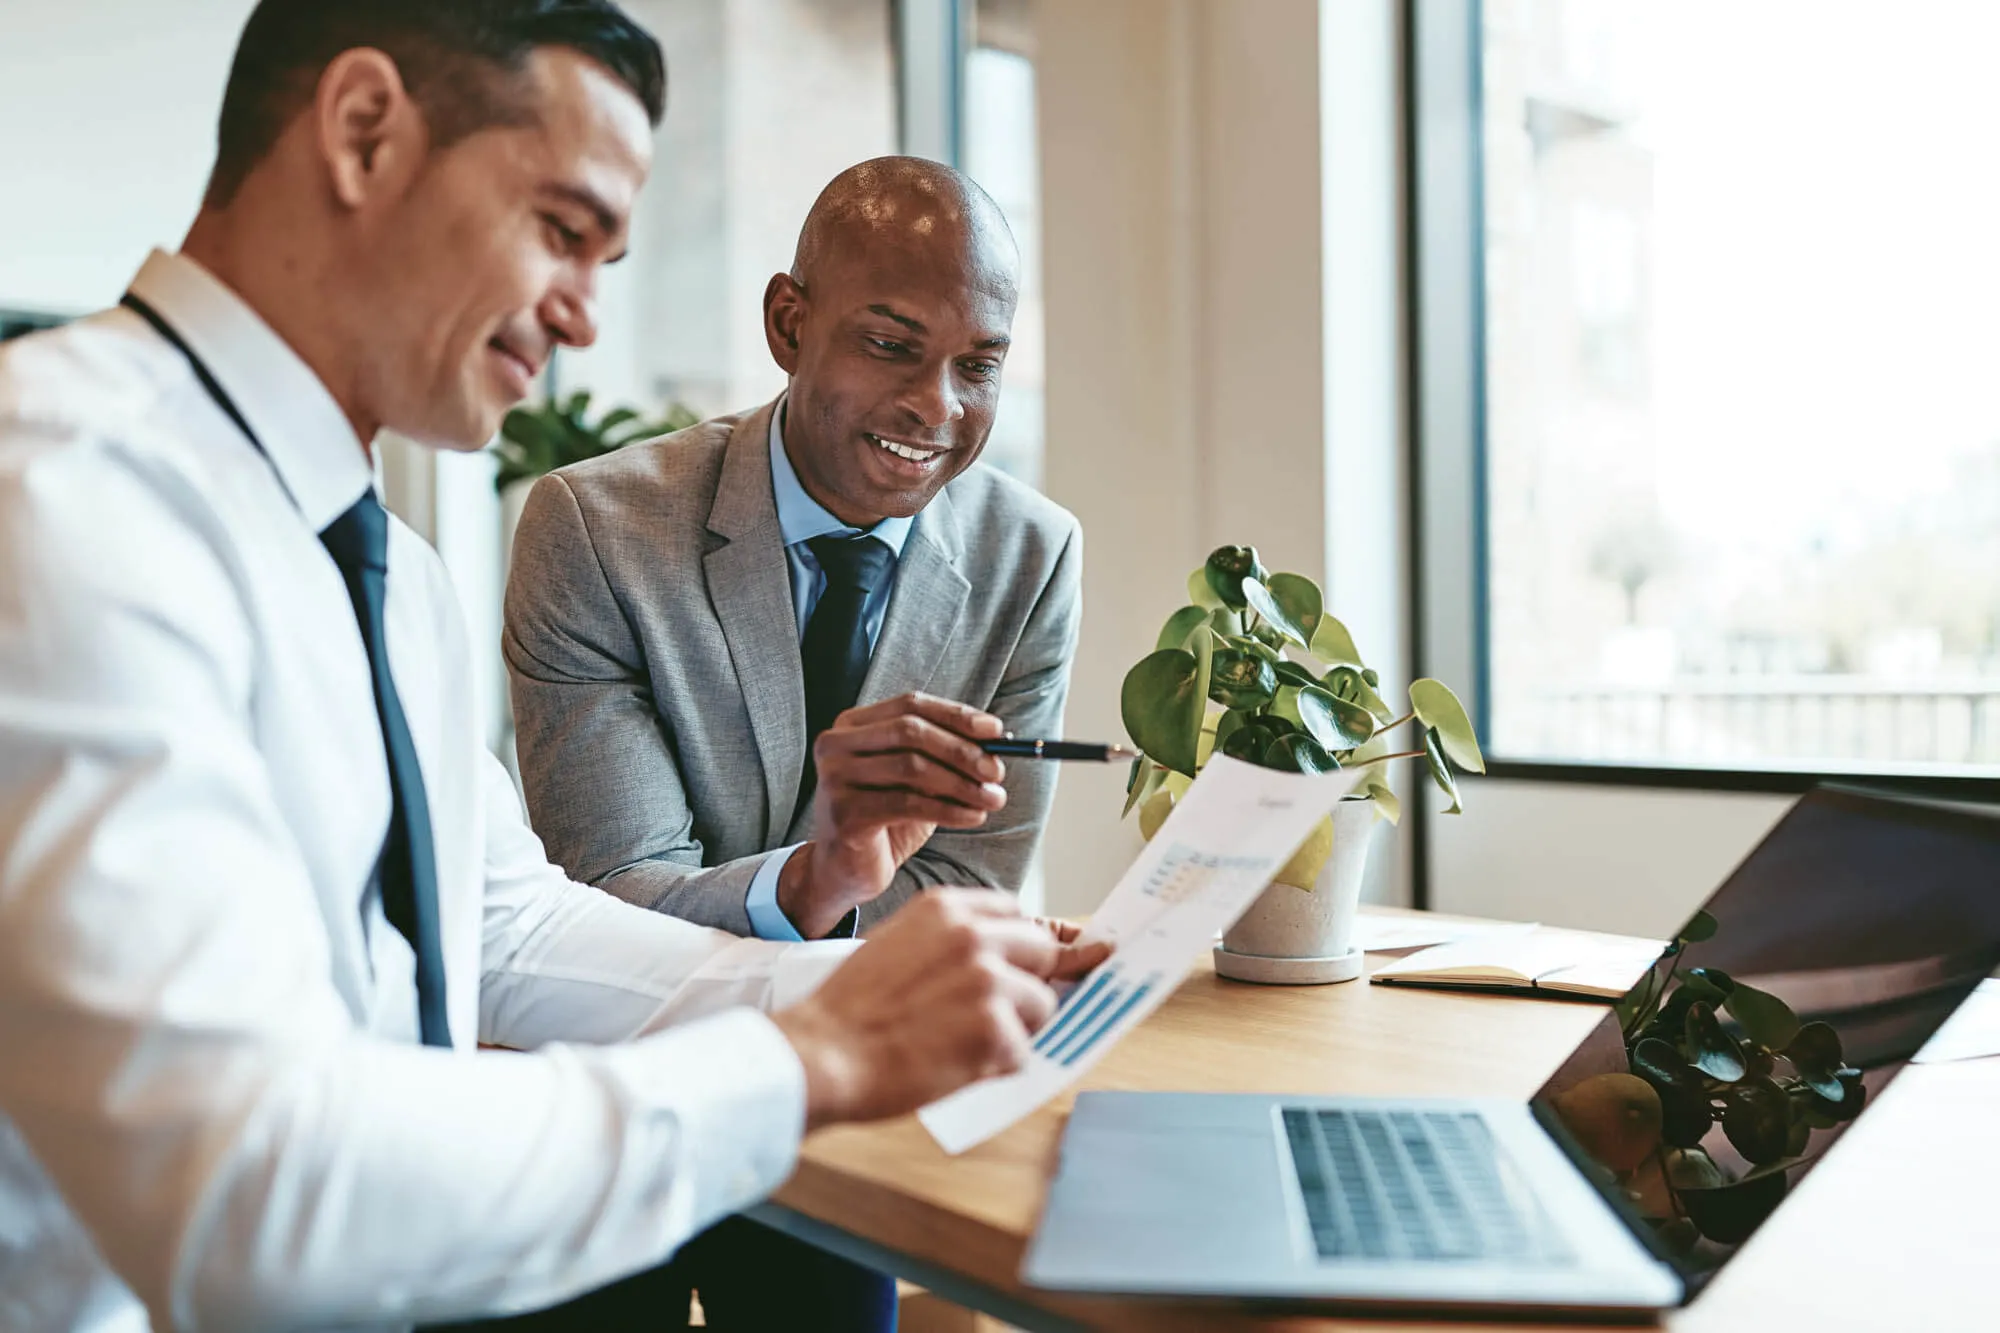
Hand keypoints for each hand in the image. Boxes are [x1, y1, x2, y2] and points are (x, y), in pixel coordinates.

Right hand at [769, 889, 1112, 1128]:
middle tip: (989, 1016)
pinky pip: (1022, 1052)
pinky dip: (995, 1068)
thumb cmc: (852, 1010)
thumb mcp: (899, 944)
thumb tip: (1006, 956)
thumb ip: (952, 942)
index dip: (1021, 946)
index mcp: (946, 908)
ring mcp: (988, 980)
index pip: (1016, 914)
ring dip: (1013, 1032)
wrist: (823, 1054)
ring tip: (960, 1045)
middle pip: (1042, 952)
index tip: (1028, 965)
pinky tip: (952, 1067)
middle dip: (1025, 985)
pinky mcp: (995, 1029)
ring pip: (1041, 1005)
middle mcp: (973, 935)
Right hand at [778, 694, 1007, 937]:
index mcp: (852, 725)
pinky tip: (973, 817)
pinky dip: (949, 809)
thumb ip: (943, 757)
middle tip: (997, 771)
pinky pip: (908, 804)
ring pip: (912, 767)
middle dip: (961, 750)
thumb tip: (995, 743)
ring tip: (993, 799)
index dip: (956, 715)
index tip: (996, 731)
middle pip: (910, 731)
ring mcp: (835, 777)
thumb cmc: (884, 818)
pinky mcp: (844, 813)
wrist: (845, 869)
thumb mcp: (915, 780)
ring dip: (962, 783)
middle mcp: (836, 744)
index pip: (910, 705)